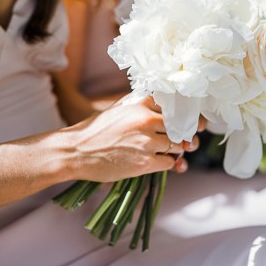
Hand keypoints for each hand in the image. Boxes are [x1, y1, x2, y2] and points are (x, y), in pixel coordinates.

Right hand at [62, 97, 199, 182]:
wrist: (75, 151)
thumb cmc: (97, 130)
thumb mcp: (120, 108)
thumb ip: (142, 106)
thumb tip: (168, 111)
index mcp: (141, 102)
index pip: (176, 103)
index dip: (187, 113)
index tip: (190, 120)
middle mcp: (146, 118)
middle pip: (181, 125)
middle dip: (186, 133)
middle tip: (186, 139)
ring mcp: (147, 141)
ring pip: (178, 144)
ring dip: (177, 150)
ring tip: (170, 151)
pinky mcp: (145, 161)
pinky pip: (170, 162)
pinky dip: (169, 163)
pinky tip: (159, 161)